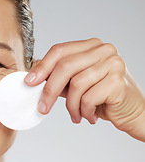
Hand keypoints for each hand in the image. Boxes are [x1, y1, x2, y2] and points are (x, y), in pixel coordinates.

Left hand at [24, 38, 144, 141]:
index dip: (42, 67)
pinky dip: (84, 111)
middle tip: (43, 107)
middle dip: (49, 90)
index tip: (29, 82)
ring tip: (76, 114)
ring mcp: (113, 64)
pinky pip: (89, 97)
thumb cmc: (101, 96)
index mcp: (90, 46)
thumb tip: (31, 76)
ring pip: (76, 84)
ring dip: (71, 105)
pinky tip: (89, 116)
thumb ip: (57, 77)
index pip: (60, 50)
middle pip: (65, 66)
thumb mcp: (75, 84)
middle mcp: (103, 50)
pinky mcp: (119, 82)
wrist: (131, 111)